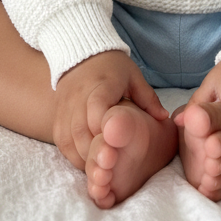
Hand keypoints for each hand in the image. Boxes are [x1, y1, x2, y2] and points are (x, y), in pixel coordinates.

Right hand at [53, 50, 167, 169]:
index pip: (97, 110)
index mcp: (100, 86)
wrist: (81, 55)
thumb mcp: (133, 76)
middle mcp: (78, 98)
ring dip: (85, 156)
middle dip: (96, 151)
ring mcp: (64, 108)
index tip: (118, 144)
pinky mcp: (56, 117)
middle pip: (81, 131)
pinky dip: (73, 155)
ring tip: (101, 164)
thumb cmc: (112, 68)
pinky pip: (61, 141)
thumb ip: (147, 98)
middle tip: (111, 163)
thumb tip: (163, 117)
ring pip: (69, 139)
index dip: (106, 132)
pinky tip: (87, 160)